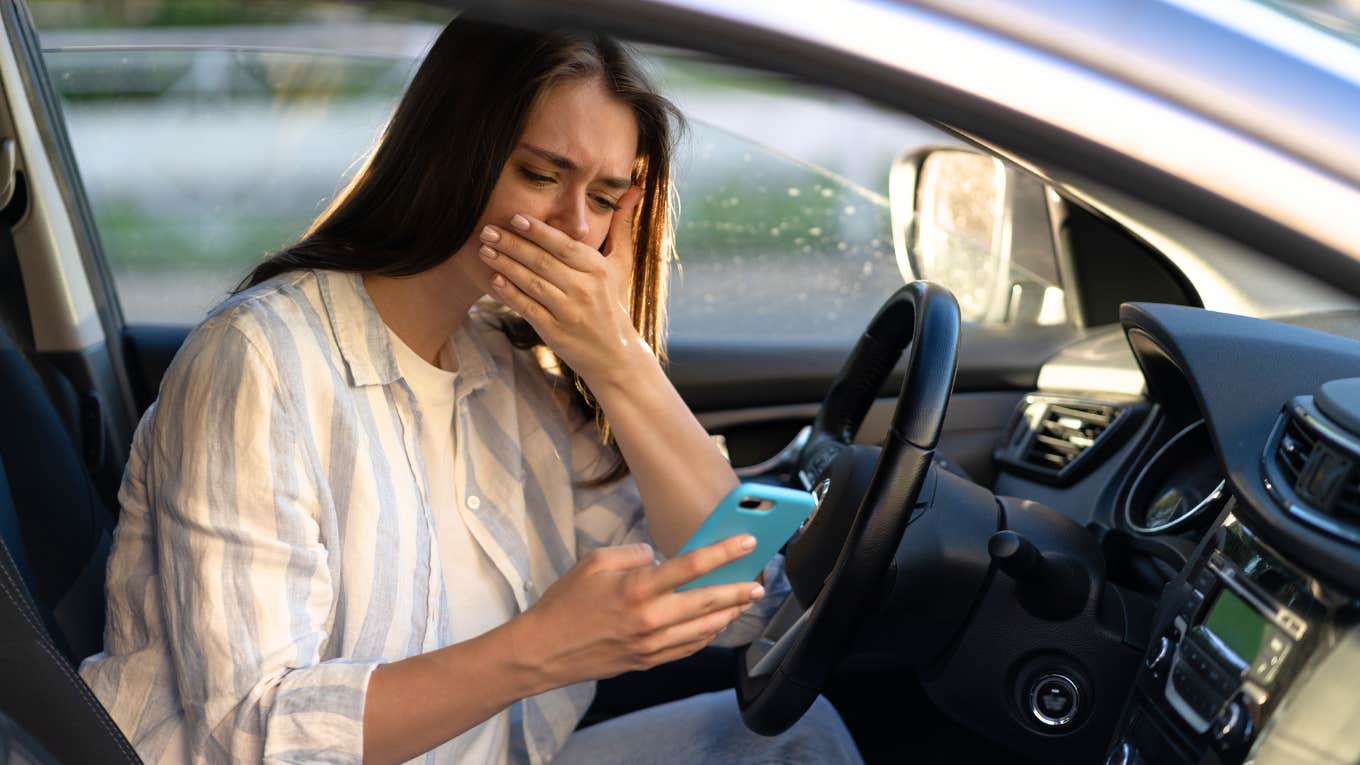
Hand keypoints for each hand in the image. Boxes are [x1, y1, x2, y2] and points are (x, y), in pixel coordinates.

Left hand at [477, 187, 644, 383]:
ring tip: (485, 250)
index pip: (564, 245)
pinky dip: (510, 293)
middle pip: (542, 261)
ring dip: (505, 265)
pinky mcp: (555, 332)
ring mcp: (569, 312)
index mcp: (598, 269)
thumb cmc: (613, 303)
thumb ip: (621, 225)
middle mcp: (584, 289)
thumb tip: (634, 189)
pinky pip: (528, 308)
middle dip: (512, 244)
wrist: (615, 354)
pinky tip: (494, 280)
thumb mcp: (621, 264)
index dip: (538, 231)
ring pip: (532, 283)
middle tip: (487, 230)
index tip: (515, 218)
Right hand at [510, 534, 765, 689]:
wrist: (544, 651)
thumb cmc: (566, 603)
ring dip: (728, 614)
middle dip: (737, 590)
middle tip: (759, 583)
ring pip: (703, 629)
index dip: (723, 553)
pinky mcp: (648, 661)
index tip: (747, 543)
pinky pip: (687, 648)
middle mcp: (649, 619)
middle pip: (707, 602)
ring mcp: (650, 645)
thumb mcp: (595, 562)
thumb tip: (660, 558)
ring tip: (744, 601)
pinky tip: (715, 624)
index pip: (691, 567)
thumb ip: (634, 554)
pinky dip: (706, 635)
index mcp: (636, 589)